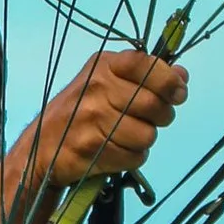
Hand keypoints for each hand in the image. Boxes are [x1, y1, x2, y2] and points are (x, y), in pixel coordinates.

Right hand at [11, 49, 188, 189]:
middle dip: (162, 116)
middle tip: (152, 119)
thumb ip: (145, 77)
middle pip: (153, 104)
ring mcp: (92, 119)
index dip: (170, 82)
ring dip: (143, 140)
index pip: (148, 65)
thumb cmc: (79, 112)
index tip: (178, 93)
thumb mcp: (106, 82)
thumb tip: (182, 75)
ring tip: (126, 136)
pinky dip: (132, 157)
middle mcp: (96, 88)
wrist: (40, 147)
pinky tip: (116, 150)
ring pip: (147, 135)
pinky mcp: (91, 148)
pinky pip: (135, 157)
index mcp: (103, 66)